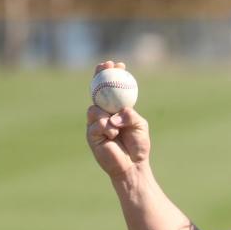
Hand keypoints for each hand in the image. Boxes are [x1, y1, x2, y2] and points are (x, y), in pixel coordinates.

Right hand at [85, 61, 149, 178]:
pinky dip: (106, 128)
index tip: (117, 64)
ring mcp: (96, 123)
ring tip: (117, 128)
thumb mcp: (140, 125)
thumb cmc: (138, 145)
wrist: (132, 165)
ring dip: (106, 114)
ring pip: (94, 108)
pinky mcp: (91, 135)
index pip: (111, 88)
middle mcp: (104, 114)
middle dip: (99, 76)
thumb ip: (130, 115)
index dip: (112, 75)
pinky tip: (113, 135)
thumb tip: (115, 114)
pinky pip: (95, 124)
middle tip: (106, 67)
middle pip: (96, 91)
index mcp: (116, 109)